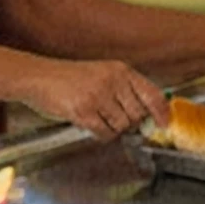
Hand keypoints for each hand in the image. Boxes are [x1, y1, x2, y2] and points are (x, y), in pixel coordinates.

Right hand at [26, 60, 168, 138]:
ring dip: (113, 128)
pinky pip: (104, 133)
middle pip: (137, 114)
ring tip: (99, 118)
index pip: (152, 93)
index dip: (162, 111)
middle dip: (131, 123)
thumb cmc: (70, 77)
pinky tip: (91, 124)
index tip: (165, 123)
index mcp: (121, 69)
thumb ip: (125, 89)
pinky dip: (101, 134)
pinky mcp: (83, 111)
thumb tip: (147, 114)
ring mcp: (98, 95)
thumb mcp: (102, 73)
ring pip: (122, 126)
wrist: (39, 76)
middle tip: (117, 120)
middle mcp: (113, 80)